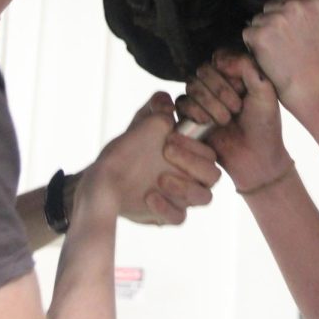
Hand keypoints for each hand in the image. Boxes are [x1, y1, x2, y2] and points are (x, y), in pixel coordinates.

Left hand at [90, 92, 218, 224]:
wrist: (106, 177)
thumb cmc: (128, 148)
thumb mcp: (141, 124)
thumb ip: (155, 109)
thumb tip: (166, 100)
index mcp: (190, 154)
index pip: (210, 153)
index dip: (194, 146)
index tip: (169, 138)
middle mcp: (191, 175)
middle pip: (213, 175)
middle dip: (192, 163)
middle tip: (166, 151)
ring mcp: (181, 196)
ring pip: (205, 197)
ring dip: (185, 187)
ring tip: (159, 179)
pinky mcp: (167, 214)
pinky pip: (180, 217)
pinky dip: (167, 208)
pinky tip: (149, 196)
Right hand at [176, 50, 292, 194]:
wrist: (256, 156)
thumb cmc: (264, 124)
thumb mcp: (265, 91)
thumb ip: (247, 66)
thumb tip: (219, 59)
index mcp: (235, 73)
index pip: (220, 57)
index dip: (228, 71)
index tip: (244, 89)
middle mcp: (216, 83)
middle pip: (204, 70)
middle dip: (220, 89)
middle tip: (237, 108)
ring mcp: (201, 100)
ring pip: (192, 85)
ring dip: (210, 103)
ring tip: (225, 120)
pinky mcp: (189, 117)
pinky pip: (182, 103)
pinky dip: (195, 111)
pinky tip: (209, 123)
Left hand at [242, 0, 318, 113]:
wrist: (316, 90)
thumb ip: (311, 12)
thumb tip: (295, 2)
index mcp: (316, 2)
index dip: (286, 9)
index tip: (291, 24)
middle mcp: (297, 6)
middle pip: (271, 5)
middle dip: (275, 22)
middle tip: (287, 44)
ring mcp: (277, 19)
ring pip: (258, 20)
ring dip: (264, 34)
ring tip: (282, 53)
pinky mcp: (260, 34)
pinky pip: (248, 33)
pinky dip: (255, 46)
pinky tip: (271, 58)